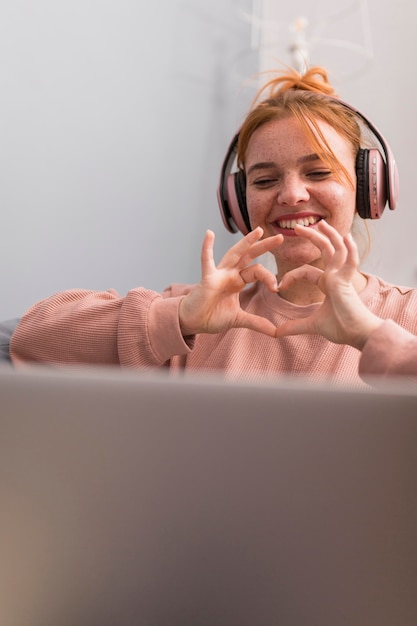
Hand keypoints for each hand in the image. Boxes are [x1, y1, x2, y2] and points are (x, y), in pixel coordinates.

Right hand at [179, 227, 282, 336]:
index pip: (257, 271)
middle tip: (280, 237)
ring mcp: (218, 274)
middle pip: (250, 256)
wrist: (193, 322)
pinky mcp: (207, 279)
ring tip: (257, 230)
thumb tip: (276, 332)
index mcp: (237, 281)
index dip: (269, 278)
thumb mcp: (239, 319)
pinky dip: (207, 248)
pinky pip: (207, 261)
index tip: (277, 288)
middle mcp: (230, 274)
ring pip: (234, 254)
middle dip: (264, 246)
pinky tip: (209, 234)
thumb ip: (257, 323)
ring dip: (246, 242)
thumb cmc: (211, 316)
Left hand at [275, 220, 382, 349]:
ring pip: (337, 249)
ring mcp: (343, 277)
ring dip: (330, 235)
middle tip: (297, 226)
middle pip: (325, 250)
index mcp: (328, 283)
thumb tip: (276, 333)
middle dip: (312, 237)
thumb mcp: (312, 325)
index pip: (306, 271)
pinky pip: (350, 262)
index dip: (291, 275)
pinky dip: (350, 249)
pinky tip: (346, 237)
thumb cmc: (341, 328)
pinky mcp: (347, 282)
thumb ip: (295, 326)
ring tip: (320, 223)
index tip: (278, 286)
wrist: (357, 335)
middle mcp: (336, 276)